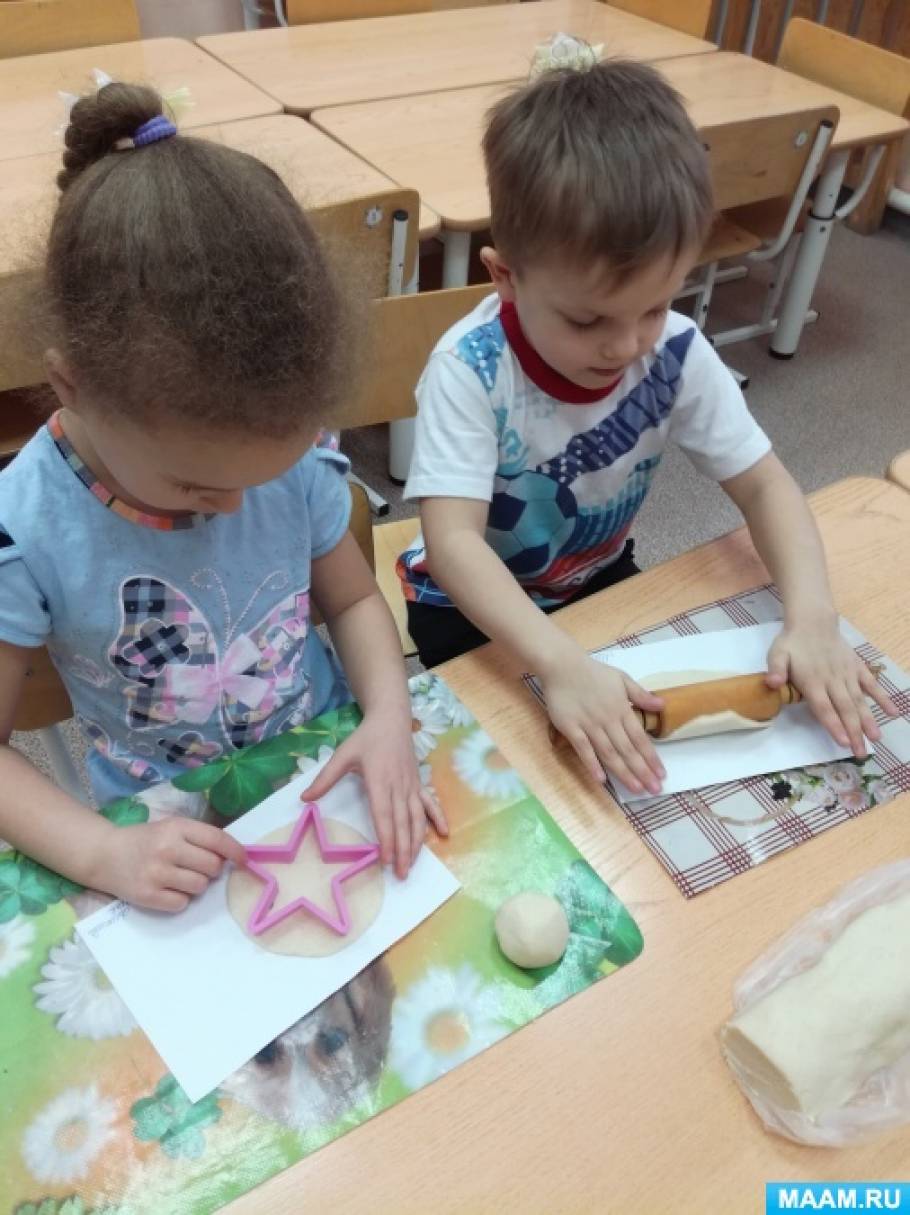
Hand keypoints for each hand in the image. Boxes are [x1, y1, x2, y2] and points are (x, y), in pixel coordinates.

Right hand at [92, 817, 246, 911]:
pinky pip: (182, 903)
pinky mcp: (147, 896)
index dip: (235, 851)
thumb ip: (198, 838)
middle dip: (212, 869)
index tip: (244, 859)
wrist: (104, 854)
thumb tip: (230, 857)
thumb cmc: (144, 839)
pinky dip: (180, 899)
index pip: (217, 839)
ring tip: (179, 877)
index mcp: (175, 827)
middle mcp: (167, 849)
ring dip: (197, 885)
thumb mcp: (170, 828)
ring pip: (200, 886)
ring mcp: (156, 874)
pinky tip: (168, 889)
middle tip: (197, 867)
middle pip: (212, 866)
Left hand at [300, 708, 447, 878]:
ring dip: (416, 843)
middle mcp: (399, 787)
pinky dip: (438, 819)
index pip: (384, 816)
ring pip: (417, 818)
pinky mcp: (419, 783)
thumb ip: (325, 779)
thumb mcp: (342, 755)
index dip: (386, 839)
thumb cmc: (366, 738)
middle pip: (403, 823)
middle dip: (402, 851)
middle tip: (400, 874)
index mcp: (380, 781)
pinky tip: (444, 834)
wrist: (391, 719)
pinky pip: (431, 804)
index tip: (385, 860)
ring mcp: (412, 786)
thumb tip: (304, 798)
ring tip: (412, 864)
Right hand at [541, 647, 665, 794]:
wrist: (562, 666)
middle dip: (642, 771)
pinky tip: (601, 780)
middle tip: (654, 790)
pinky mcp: (570, 728)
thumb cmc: (593, 672)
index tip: (661, 774)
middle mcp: (608, 720)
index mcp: (622, 709)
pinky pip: (583, 749)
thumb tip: (662, 704)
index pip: (640, 738)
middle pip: (628, 750)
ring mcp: (589, 725)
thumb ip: (640, 695)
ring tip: (636, 789)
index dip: (651, 757)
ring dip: (623, 772)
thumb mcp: (621, 678)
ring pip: (609, 753)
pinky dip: (592, 764)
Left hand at [767, 615, 898, 756]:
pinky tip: (892, 712)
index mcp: (813, 681)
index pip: (824, 707)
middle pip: (845, 709)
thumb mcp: (777, 654)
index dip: (833, 725)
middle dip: (853, 732)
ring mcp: (847, 674)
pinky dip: (882, 697)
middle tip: (861, 753)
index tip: (842, 743)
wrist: (813, 621)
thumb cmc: (792, 643)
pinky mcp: (857, 668)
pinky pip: (872, 684)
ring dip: (868, 720)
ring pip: (859, 700)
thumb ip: (776, 670)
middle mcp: (833, 680)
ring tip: (876, 739)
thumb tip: (772, 684)